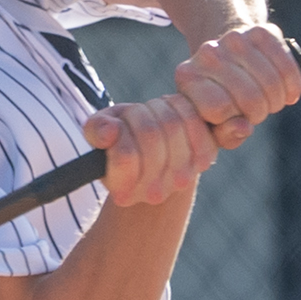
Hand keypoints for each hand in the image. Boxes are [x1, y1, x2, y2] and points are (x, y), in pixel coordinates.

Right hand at [85, 91, 221, 204]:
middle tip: (136, 113)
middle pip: (149, 135)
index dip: (118, 130)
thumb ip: (95, 130)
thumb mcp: (100, 134)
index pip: (125, 155)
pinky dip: (181, 107)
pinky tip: (172, 110)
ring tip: (153, 111)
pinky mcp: (204, 158)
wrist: (157, 152)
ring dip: (160, 107)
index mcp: (123, 192)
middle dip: (138, 113)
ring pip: (172, 124)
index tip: (116, 127)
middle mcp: (154, 193)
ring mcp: (182, 178)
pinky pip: (194, 121)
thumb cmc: (123, 140)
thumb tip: (109, 132)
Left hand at [172, 24, 300, 151]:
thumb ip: (225, 135)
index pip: (219, 108)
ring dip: (277, 100)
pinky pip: (288, 68)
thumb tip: (243, 127)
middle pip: (250, 97)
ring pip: (271, 84)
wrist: (230, 55)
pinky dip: (293, 86)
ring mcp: (235, 39)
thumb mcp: (215, 124)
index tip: (235, 116)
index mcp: (188, 78)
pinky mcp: (262, 31)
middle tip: (257, 112)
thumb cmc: (221, 98)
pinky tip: (287, 91)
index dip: (234, 119)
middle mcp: (207, 54)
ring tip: (269, 101)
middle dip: (260, 113)